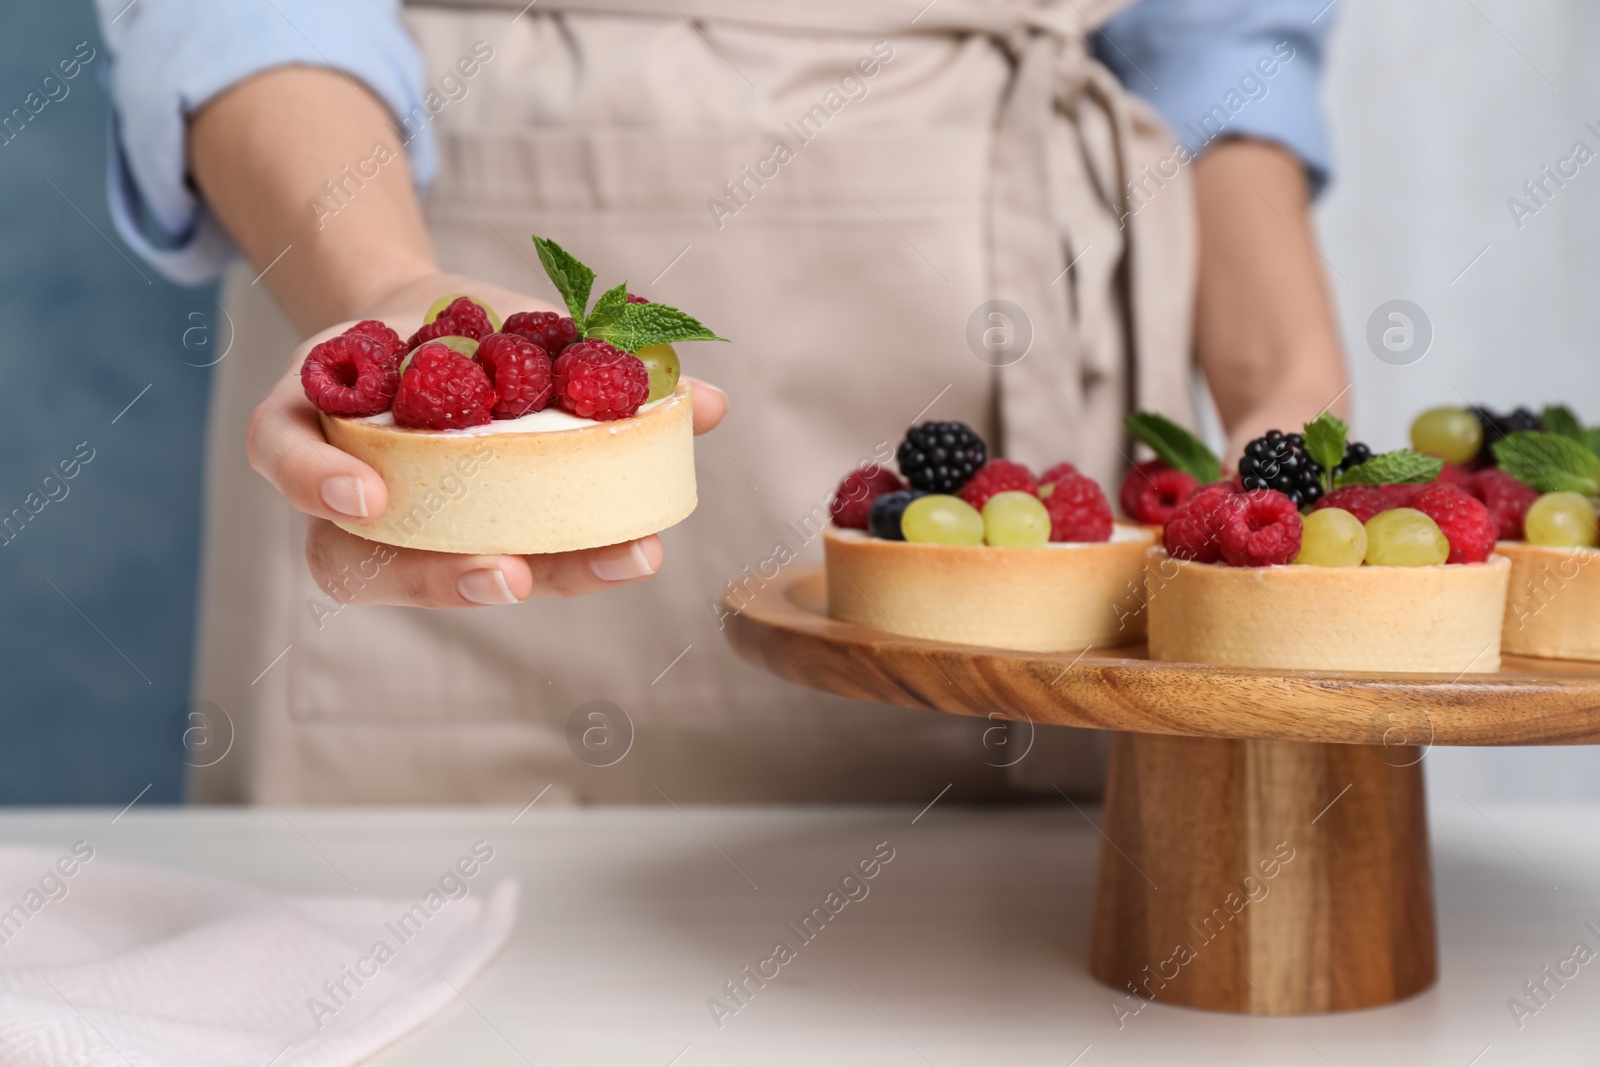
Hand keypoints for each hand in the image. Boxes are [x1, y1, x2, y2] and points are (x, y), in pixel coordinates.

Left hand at [246, 274, 728, 607]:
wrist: (412, 300)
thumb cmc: (502, 350)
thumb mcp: (564, 358)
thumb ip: (623, 389)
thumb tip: (713, 407)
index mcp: (480, 522)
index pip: (530, 568)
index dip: (571, 575)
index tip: (629, 554)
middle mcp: (406, 524)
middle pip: (427, 584)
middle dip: (461, 586)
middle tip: (516, 577)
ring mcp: (341, 485)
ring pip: (340, 552)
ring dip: (373, 544)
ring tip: (391, 510)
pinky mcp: (283, 429)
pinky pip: (279, 461)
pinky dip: (309, 475)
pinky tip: (355, 483)